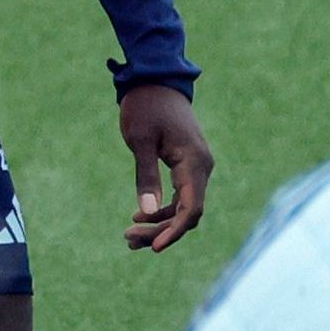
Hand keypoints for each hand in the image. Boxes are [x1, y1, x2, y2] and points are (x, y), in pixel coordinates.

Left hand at [119, 83, 215, 250]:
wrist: (156, 83)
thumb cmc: (145, 108)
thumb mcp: (139, 141)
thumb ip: (146, 177)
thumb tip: (147, 212)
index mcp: (193, 162)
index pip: (191, 207)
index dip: (174, 231)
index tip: (154, 248)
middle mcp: (201, 168)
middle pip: (188, 213)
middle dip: (161, 231)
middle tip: (128, 240)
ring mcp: (197, 167)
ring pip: (184, 207)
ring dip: (160, 224)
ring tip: (129, 235)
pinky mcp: (188, 166)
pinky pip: (181, 196)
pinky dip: (163, 210)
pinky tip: (140, 217)